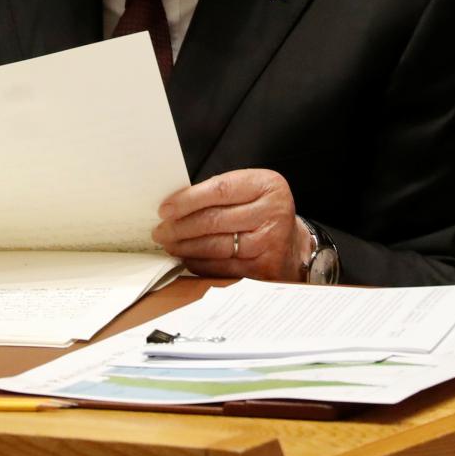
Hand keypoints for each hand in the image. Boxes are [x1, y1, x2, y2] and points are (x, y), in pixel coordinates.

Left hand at [152, 169, 306, 280]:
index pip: (219, 190)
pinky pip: (221, 267)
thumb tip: (175, 205)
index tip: (165, 209)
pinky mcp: (264, 269)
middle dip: (180, 226)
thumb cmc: (263, 213)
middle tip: (160, 231)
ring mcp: (270, 243)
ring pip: (215, 246)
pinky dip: (199, 263)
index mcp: (268, 186)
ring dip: (185, 246)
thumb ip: (220, 192)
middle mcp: (272, 213)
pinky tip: (186, 258)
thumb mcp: (251, 191)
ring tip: (169, 244)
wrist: (294, 245)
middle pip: (214, 220)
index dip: (187, 200)